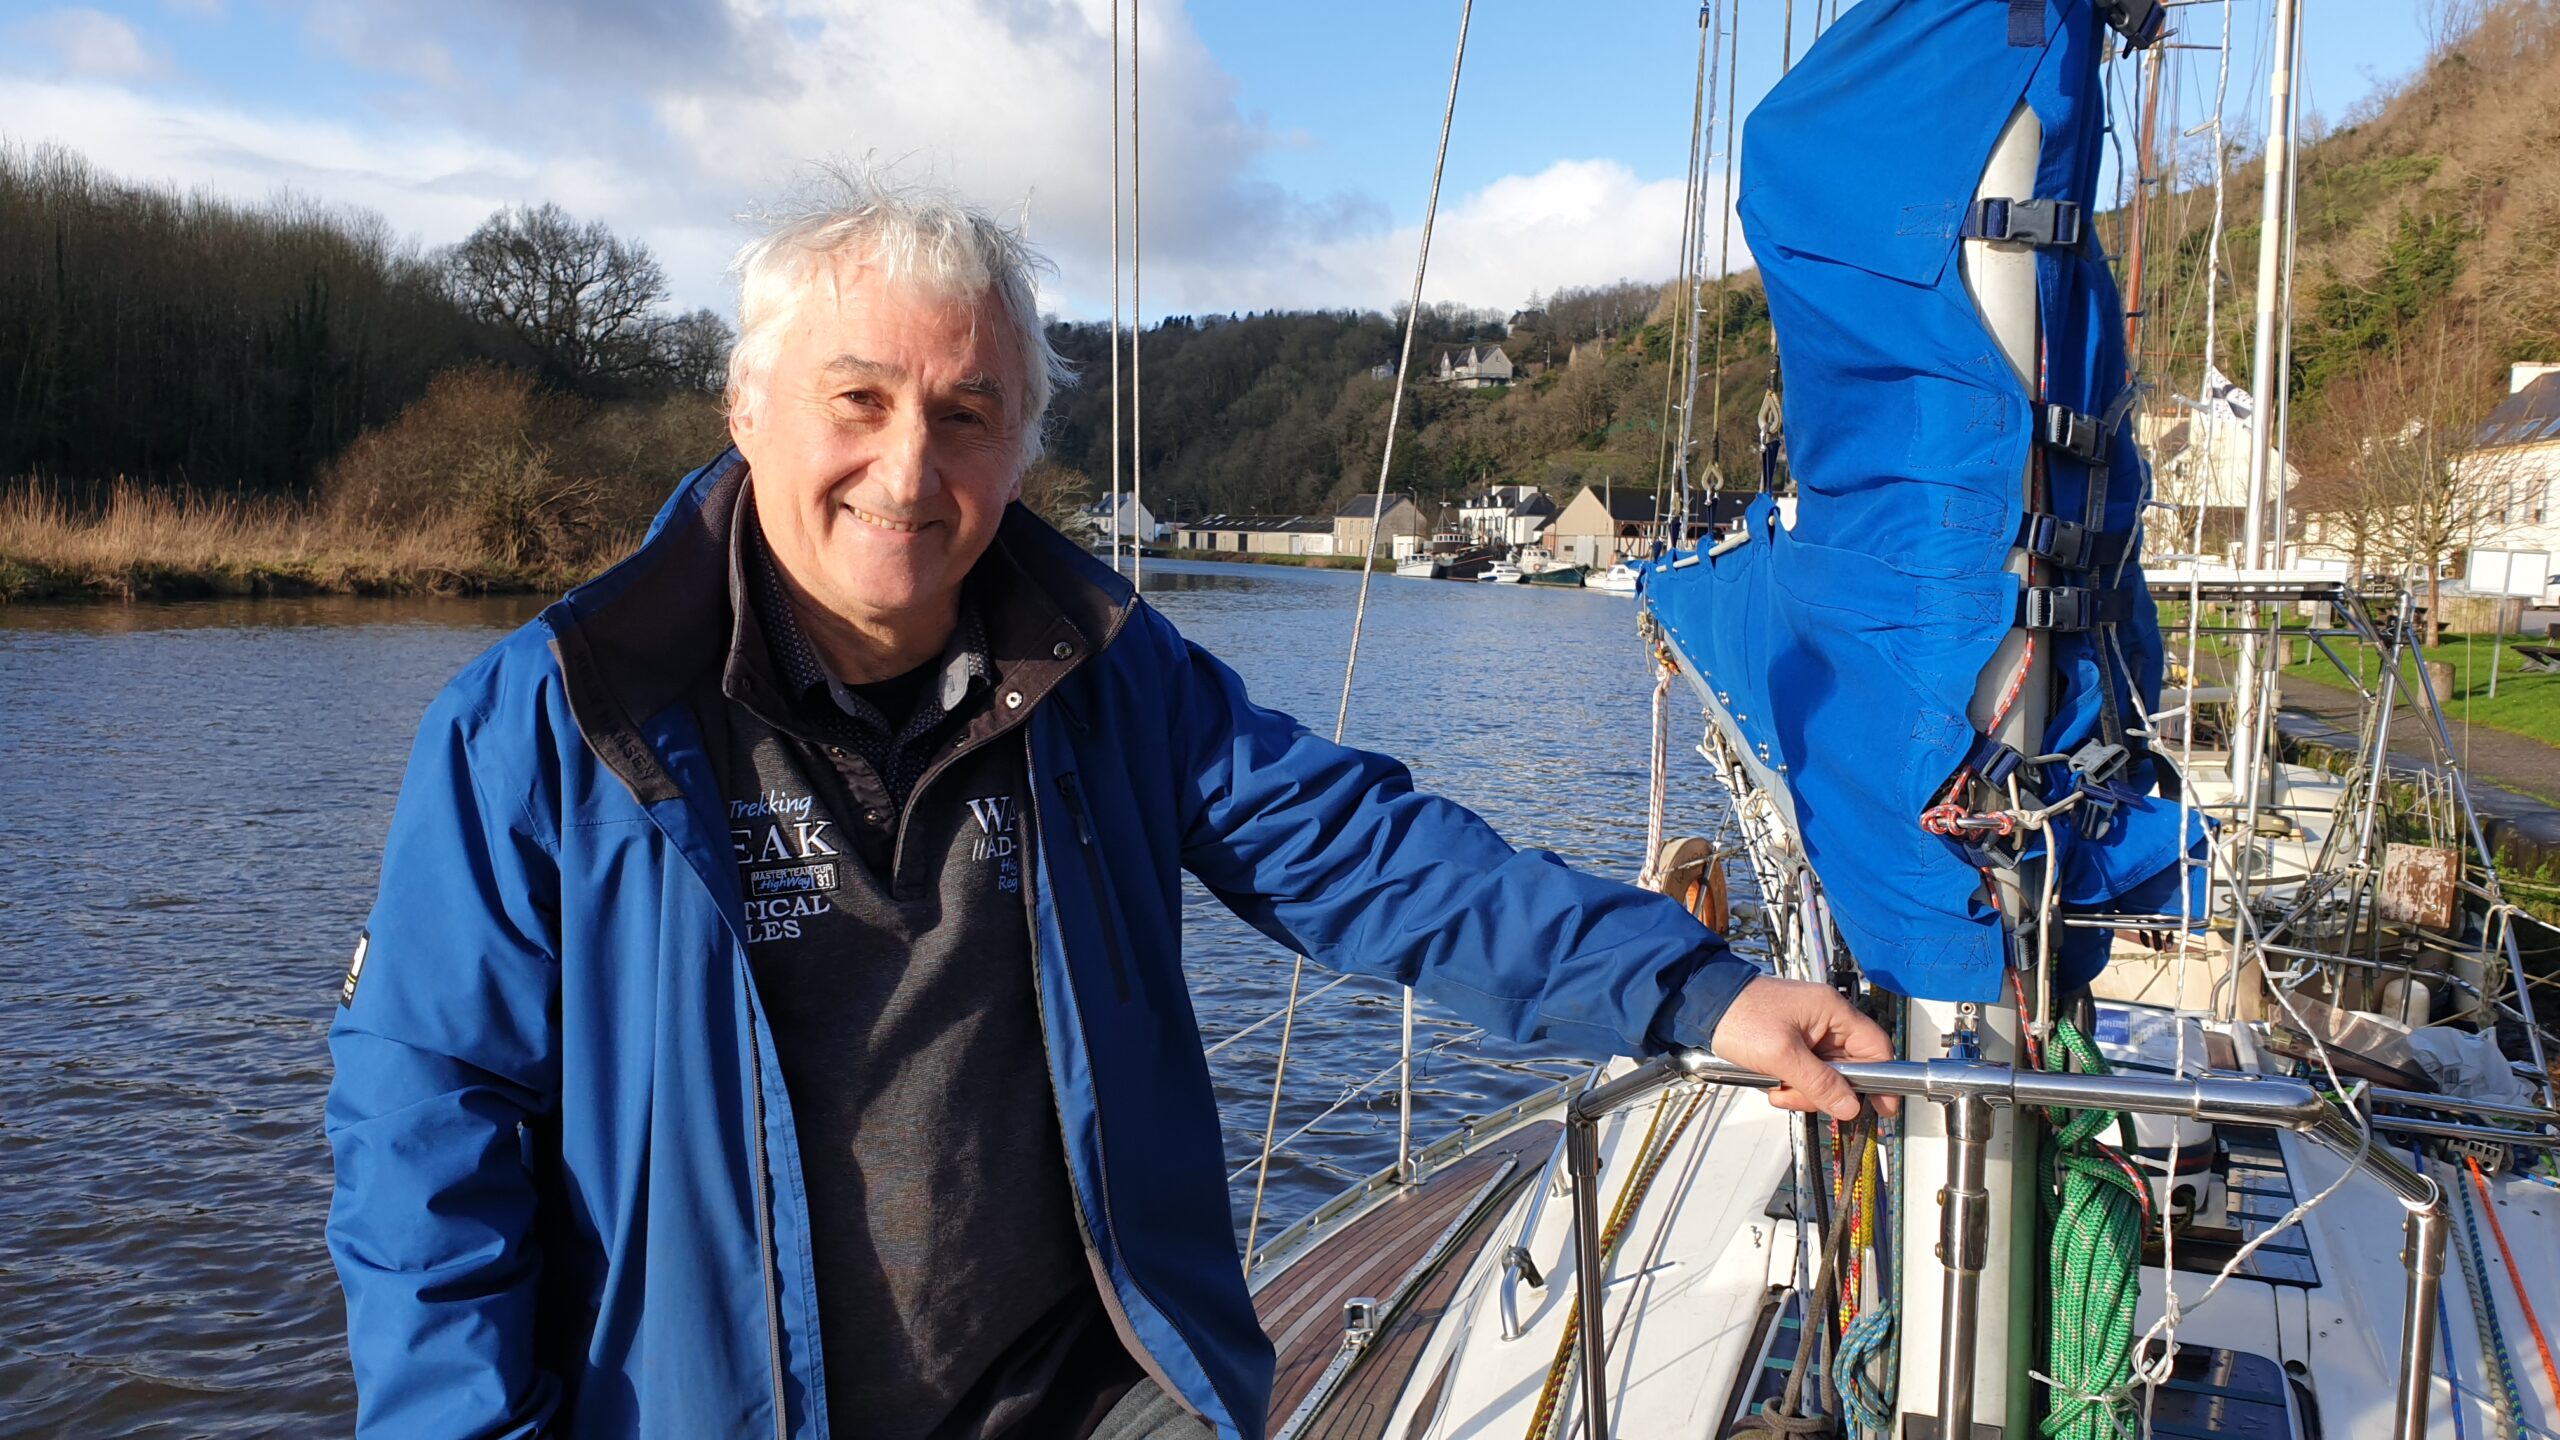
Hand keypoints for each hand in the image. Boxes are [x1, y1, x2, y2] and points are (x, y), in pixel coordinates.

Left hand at [1708, 976, 1897, 1120]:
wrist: (1701, 1005)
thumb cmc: (1739, 1016)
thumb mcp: (1781, 1055)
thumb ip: (1818, 1082)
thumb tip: (1850, 1106)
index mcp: (1832, 1011)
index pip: (1876, 1047)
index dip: (1882, 1080)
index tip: (1880, 1108)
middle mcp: (1826, 1020)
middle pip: (1850, 1068)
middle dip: (1825, 1090)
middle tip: (1797, 1096)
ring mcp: (1810, 1032)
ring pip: (1826, 1076)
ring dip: (1803, 1090)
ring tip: (1777, 1087)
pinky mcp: (1794, 1042)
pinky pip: (1806, 1072)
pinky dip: (1791, 1083)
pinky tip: (1772, 1082)